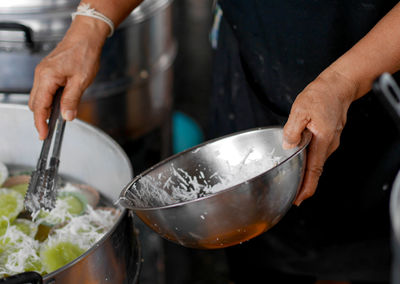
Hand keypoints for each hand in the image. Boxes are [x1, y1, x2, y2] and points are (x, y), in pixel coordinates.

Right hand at [28, 16, 108, 139]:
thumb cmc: (84, 54)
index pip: (40, 106)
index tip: (43, 135)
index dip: (41, 122)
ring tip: (55, 121)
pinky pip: (43, 90)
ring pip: (38, 97)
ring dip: (45, 109)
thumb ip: (72, 100)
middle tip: (49, 131)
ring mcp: (43, 72)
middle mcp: (41, 75)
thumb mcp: (81, 81)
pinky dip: (48, 100)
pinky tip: (58, 105)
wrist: (86, 37)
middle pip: (35, 103)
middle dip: (41, 118)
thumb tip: (66, 116)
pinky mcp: (48, 71)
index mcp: (47, 77)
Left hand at [283, 70, 357, 205]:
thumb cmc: (320, 95)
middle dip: (304, 184)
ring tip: (293, 181)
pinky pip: (317, 153)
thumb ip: (292, 130)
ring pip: (316, 161)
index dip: (307, 186)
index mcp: (322, 140)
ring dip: (305, 172)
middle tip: (291, 194)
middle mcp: (329, 144)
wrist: (338, 86)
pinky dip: (308, 161)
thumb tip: (288, 145)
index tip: (300, 198)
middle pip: (315, 169)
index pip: (314, 170)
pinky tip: (299, 161)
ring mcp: (330, 141)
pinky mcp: (328, 137)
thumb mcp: (300, 110)